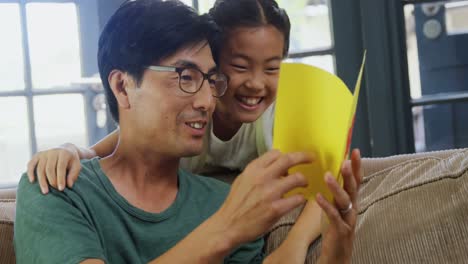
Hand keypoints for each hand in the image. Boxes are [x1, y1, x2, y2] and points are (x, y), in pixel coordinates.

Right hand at [26, 143, 81, 193]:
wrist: (66, 149)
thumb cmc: (72, 161)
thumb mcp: (77, 166)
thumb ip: (73, 175)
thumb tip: (69, 185)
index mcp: (64, 153)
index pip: (60, 167)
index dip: (60, 179)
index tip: (61, 189)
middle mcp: (53, 152)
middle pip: (49, 169)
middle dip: (52, 181)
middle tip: (55, 190)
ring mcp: (44, 153)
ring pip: (40, 168)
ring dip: (42, 181)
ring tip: (45, 192)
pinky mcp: (37, 155)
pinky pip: (31, 164)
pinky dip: (30, 172)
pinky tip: (32, 181)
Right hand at [213, 150, 312, 246]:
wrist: (228, 225)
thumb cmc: (236, 203)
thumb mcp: (242, 180)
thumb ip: (258, 172)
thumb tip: (275, 166)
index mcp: (253, 169)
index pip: (276, 154)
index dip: (286, 156)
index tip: (293, 159)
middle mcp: (262, 177)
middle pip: (289, 160)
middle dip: (304, 157)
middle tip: (311, 159)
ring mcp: (270, 193)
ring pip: (298, 178)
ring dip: (304, 180)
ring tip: (304, 184)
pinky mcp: (276, 209)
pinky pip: (297, 199)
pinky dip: (300, 198)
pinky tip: (298, 199)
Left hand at [316, 149, 361, 263]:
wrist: (337, 253)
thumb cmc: (335, 226)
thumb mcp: (336, 205)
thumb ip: (335, 191)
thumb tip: (328, 170)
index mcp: (351, 200)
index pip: (356, 180)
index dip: (357, 166)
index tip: (355, 150)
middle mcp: (352, 208)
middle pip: (353, 188)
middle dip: (350, 174)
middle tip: (344, 160)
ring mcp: (348, 219)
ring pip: (345, 201)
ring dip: (336, 187)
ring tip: (327, 176)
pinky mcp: (340, 230)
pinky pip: (334, 216)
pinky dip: (326, 206)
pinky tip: (319, 197)